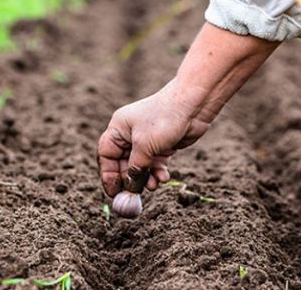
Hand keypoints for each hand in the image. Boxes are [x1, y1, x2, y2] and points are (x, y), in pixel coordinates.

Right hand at [97, 81, 209, 196]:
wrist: (193, 106)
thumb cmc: (164, 120)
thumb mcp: (144, 146)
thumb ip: (135, 169)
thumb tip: (130, 188)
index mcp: (118, 128)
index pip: (106, 155)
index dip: (108, 174)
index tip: (113, 192)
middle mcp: (130, 134)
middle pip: (123, 163)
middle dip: (130, 179)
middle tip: (135, 194)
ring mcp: (147, 140)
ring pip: (141, 166)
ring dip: (146, 178)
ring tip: (154, 185)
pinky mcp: (162, 145)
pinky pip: (155, 164)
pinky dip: (158, 172)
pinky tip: (164, 178)